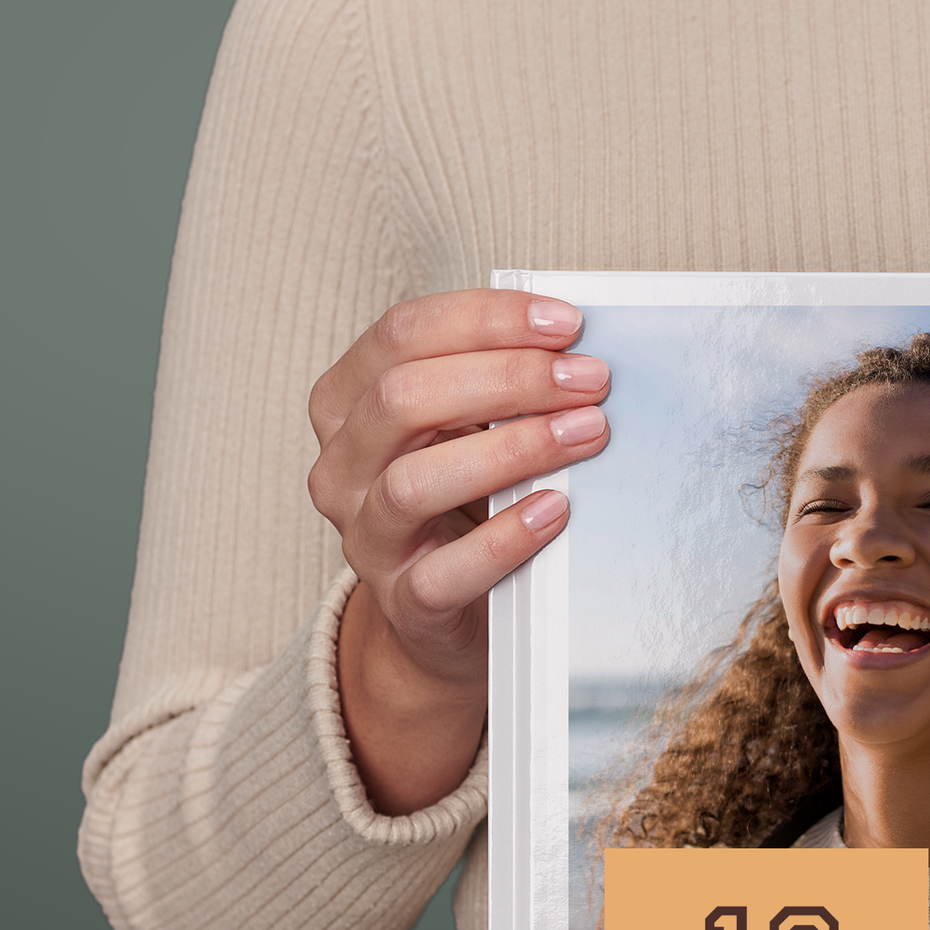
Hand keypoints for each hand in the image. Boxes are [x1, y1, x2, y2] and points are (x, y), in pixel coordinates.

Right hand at [305, 289, 609, 812]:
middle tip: (588, 379)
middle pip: (404, 398)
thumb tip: (574, 346)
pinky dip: (504, 539)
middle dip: (508, 378)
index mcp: (347, 401)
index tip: (567, 323)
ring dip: (512, 450)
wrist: (443, 610)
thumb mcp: (462, 427)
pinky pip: (443, 572)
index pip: (401, 333)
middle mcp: (341, 466)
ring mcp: (365, 537)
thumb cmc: (462, 499)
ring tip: (585, 434)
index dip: (487, 319)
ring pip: (414, 482)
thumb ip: (494, 382)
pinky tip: (555, 510)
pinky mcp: (402, 602)